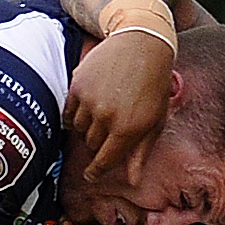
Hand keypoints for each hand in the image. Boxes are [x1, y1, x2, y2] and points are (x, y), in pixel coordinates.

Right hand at [63, 32, 174, 183]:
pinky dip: (77, 113)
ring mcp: (89, 101)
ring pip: (79, 129)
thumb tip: (133, 181)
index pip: (104, 162)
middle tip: (110, 126)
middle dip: (98, 142)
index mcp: (127, 130)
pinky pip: (69, 112)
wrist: (142, 43)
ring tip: (104, 110)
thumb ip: (140, 153)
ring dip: (88, 126)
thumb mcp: (154, 122)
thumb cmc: (154, 85)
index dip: (95, 171)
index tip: (90, 175)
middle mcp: (106, 118)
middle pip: (91, 145)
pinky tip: (90, 104)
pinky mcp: (77, 85)